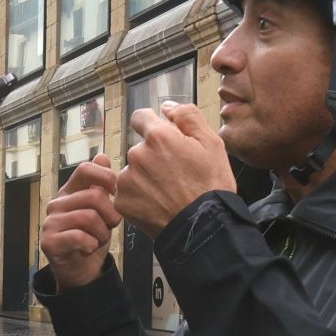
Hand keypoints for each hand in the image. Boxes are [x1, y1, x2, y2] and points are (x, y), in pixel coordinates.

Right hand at [41, 154, 122, 289]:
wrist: (81, 270)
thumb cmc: (91, 237)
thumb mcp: (101, 210)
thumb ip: (100, 186)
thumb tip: (102, 156)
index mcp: (70, 192)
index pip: (85, 169)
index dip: (105, 176)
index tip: (116, 190)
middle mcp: (57, 203)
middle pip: (93, 197)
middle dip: (110, 214)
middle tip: (111, 226)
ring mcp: (50, 222)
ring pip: (89, 218)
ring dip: (102, 233)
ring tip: (99, 240)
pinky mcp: (49, 241)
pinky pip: (80, 237)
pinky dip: (92, 245)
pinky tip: (89, 248)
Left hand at [115, 102, 235, 240]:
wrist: (202, 228)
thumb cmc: (210, 187)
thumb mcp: (212, 143)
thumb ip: (188, 116)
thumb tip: (167, 107)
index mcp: (158, 137)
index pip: (141, 117)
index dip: (153, 125)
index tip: (162, 138)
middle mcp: (137, 155)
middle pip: (140, 148)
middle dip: (154, 156)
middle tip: (175, 173)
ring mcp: (128, 179)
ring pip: (134, 171)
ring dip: (146, 177)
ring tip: (168, 191)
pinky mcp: (122, 201)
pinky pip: (128, 192)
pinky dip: (140, 197)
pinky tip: (158, 203)